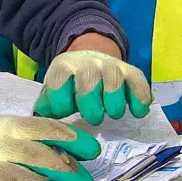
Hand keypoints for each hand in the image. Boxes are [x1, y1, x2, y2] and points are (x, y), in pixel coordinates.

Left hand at [35, 45, 153, 124]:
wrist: (89, 60)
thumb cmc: (69, 85)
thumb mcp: (53, 92)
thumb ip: (47, 106)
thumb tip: (41, 119)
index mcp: (63, 67)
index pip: (58, 81)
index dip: (61, 102)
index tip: (65, 113)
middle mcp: (87, 63)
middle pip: (88, 81)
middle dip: (91, 106)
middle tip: (94, 118)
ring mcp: (110, 65)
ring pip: (114, 80)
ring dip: (114, 104)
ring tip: (113, 114)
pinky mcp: (130, 70)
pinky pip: (138, 81)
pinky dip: (140, 99)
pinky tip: (137, 112)